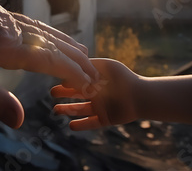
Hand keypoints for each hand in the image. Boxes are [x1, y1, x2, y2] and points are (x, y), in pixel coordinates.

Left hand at [0, 0, 97, 128]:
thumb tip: (20, 120)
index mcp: (4, 43)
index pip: (47, 58)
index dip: (70, 71)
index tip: (89, 82)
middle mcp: (8, 25)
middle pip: (49, 41)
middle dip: (73, 56)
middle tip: (94, 68)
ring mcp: (0, 14)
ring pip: (39, 28)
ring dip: (61, 40)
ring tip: (78, 49)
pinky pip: (25, 20)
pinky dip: (42, 29)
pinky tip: (42, 32)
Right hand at [52, 58, 191, 129]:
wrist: (140, 96)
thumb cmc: (123, 78)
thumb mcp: (105, 65)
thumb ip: (89, 65)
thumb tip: (72, 67)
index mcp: (97, 80)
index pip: (78, 79)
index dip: (67, 79)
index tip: (57, 78)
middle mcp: (97, 93)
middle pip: (76, 94)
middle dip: (64, 93)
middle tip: (52, 92)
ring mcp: (101, 107)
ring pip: (80, 109)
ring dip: (68, 110)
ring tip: (56, 110)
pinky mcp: (106, 119)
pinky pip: (90, 123)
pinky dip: (81, 125)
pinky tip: (70, 126)